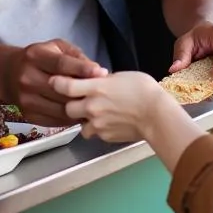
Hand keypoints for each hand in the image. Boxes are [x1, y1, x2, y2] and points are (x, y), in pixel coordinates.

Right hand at [4, 39, 106, 125]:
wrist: (9, 74)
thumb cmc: (40, 58)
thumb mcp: (56, 47)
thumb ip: (76, 56)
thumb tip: (97, 71)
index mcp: (36, 56)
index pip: (61, 64)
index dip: (82, 69)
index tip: (102, 73)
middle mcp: (28, 77)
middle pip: (62, 90)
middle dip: (85, 92)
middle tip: (104, 93)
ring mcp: (26, 99)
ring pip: (60, 108)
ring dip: (80, 108)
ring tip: (96, 105)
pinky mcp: (28, 115)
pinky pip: (55, 120)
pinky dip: (71, 118)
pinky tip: (81, 113)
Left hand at [51, 71, 170, 142]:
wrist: (156, 116)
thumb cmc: (144, 91)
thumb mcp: (122, 76)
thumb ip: (103, 80)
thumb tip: (96, 82)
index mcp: (96, 88)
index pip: (65, 86)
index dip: (57, 83)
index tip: (55, 82)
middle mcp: (92, 107)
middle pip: (68, 108)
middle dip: (72, 105)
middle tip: (82, 102)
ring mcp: (97, 124)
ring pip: (81, 124)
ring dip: (86, 120)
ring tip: (99, 115)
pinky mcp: (104, 136)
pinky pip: (95, 133)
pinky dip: (99, 129)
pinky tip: (111, 122)